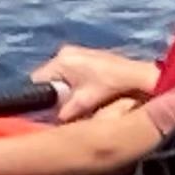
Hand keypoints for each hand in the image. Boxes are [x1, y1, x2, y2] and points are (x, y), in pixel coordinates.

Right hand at [33, 45, 158, 121]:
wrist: (138, 75)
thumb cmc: (112, 86)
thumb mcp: (85, 102)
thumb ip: (65, 112)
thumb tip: (52, 122)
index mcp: (62, 60)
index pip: (36, 81)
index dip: (40, 99)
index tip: (48, 112)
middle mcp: (64, 52)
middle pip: (47, 79)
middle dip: (54, 96)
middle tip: (65, 109)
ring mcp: (75, 53)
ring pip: (58, 78)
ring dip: (65, 92)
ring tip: (77, 103)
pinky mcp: (84, 57)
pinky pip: (69, 75)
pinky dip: (74, 86)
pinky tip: (85, 95)